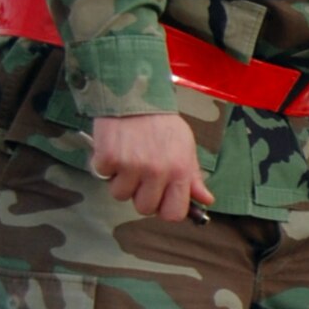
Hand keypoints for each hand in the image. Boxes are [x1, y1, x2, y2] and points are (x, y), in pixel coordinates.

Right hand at [90, 113, 213, 221]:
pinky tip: (114, 149)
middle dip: (140, 195)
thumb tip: (206, 200)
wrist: (135, 94)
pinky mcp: (108, 158)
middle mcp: (157, 172)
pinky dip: (105, 166)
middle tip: (140, 175)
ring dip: (120, 181)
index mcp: (179, 171)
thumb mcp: (185, 146)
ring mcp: (131, 166)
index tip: (159, 199)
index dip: (164, 209)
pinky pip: (102, 176)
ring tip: (127, 159)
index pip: (173, 214)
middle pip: (143, 208)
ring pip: (120, 195)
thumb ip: (193, 176)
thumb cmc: (162, 122)